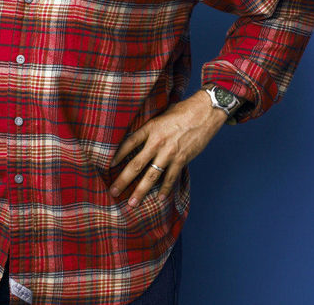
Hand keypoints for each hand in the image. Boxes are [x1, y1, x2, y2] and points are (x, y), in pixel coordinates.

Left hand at [110, 90, 225, 206]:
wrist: (204, 112)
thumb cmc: (183, 110)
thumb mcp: (161, 114)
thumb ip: (151, 127)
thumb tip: (141, 136)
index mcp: (150, 128)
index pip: (128, 143)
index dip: (117, 155)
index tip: (109, 165)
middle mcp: (157, 142)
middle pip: (136, 164)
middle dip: (123, 180)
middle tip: (113, 191)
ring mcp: (169, 153)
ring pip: (151, 176)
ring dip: (141, 190)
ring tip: (132, 203)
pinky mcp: (182, 159)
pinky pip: (170, 178)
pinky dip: (164, 189)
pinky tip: (159, 198)